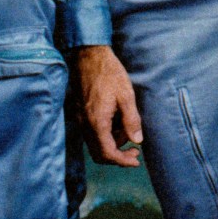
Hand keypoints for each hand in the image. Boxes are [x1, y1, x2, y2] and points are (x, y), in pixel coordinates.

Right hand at [76, 46, 142, 167]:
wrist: (89, 57)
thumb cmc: (109, 73)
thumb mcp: (126, 95)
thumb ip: (131, 120)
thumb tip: (136, 141)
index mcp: (97, 122)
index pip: (107, 153)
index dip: (122, 161)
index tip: (136, 161)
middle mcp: (85, 125)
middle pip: (99, 154)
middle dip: (118, 157)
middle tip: (135, 152)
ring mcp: (81, 119)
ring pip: (96, 144)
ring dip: (113, 144)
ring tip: (129, 129)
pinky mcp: (81, 113)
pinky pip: (92, 133)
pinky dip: (106, 135)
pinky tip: (118, 122)